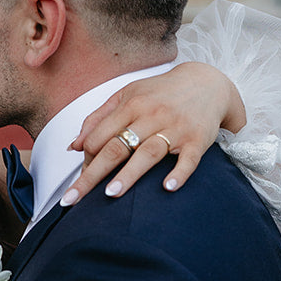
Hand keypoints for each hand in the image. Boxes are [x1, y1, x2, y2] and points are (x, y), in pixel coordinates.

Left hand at [63, 62, 246, 205]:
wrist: (207, 83)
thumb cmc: (160, 93)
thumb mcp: (127, 95)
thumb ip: (98, 118)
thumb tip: (75, 146)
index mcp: (131, 104)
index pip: (101, 135)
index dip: (87, 158)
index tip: (79, 179)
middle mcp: (152, 115)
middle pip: (118, 146)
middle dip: (94, 173)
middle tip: (74, 198)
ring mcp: (175, 127)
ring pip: (149, 152)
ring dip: (130, 174)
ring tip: (111, 194)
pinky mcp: (198, 139)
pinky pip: (189, 159)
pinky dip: (179, 173)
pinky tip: (167, 187)